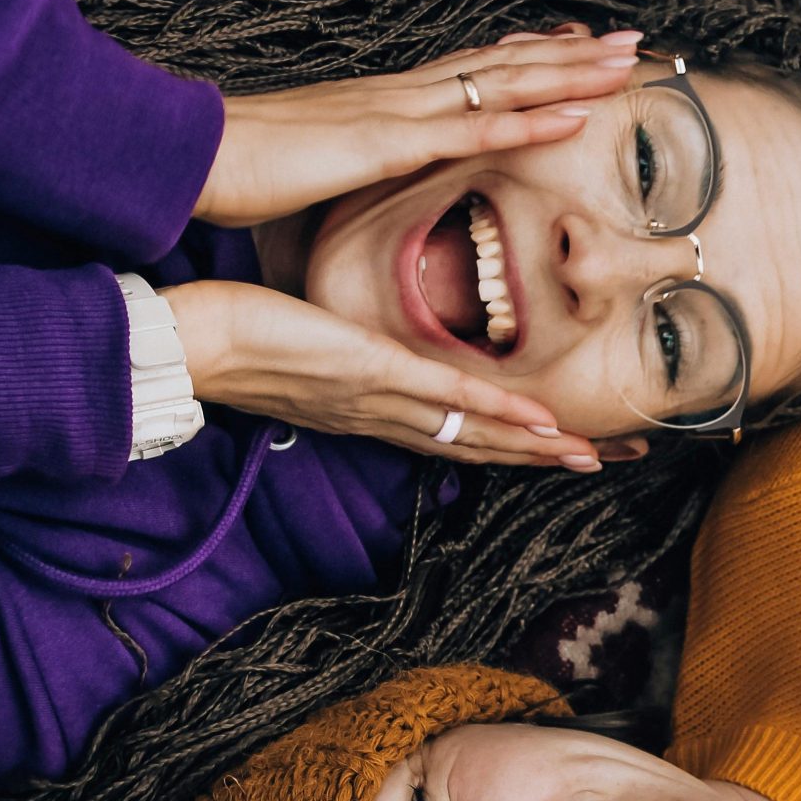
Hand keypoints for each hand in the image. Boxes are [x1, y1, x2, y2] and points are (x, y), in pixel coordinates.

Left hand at [163, 279, 602, 467]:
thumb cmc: (239, 339)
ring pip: (473, 432)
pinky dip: (495, 415)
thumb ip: (345, 363)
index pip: (454, 438)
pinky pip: (445, 397)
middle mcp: (385, 419)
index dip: (513, 449)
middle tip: (607, 461)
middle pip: (477, 448)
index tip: (565, 448)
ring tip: (591, 454)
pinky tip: (539, 423)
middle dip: (544, 458)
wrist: (193, 344)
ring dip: (537, 447)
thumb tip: (364, 356)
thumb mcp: (306, 355)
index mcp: (372, 414)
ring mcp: (382, 399)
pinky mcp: (373, 371)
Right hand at [193, 28, 643, 228]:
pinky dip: (525, 121)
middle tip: (632, 42)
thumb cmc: (242, 167)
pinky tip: (571, 116)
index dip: (530, 59)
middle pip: (502, 64)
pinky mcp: (385, 143)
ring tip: (625, 63)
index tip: (580, 50)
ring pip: (500, 84)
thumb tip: (366, 171)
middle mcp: (400, 95)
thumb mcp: (315, 166)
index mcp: (385, 102)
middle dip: (570, 53)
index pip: (472, 71)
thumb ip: (352, 164)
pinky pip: (469, 130)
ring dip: (567, 74)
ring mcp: (396, 113)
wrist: (191, 155)